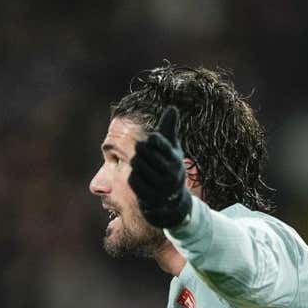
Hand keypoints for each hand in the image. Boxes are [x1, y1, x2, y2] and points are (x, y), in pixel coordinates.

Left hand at [129, 106, 191, 228]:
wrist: (174, 199)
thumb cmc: (170, 165)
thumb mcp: (172, 148)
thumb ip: (170, 129)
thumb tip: (172, 107)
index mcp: (175, 158)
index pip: (159, 143)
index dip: (153, 139)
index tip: (149, 138)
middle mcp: (170, 173)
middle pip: (143, 152)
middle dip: (140, 149)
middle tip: (140, 149)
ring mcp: (160, 186)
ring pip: (136, 165)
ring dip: (136, 163)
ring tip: (139, 162)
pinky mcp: (150, 197)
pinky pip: (133, 180)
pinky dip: (133, 176)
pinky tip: (138, 176)